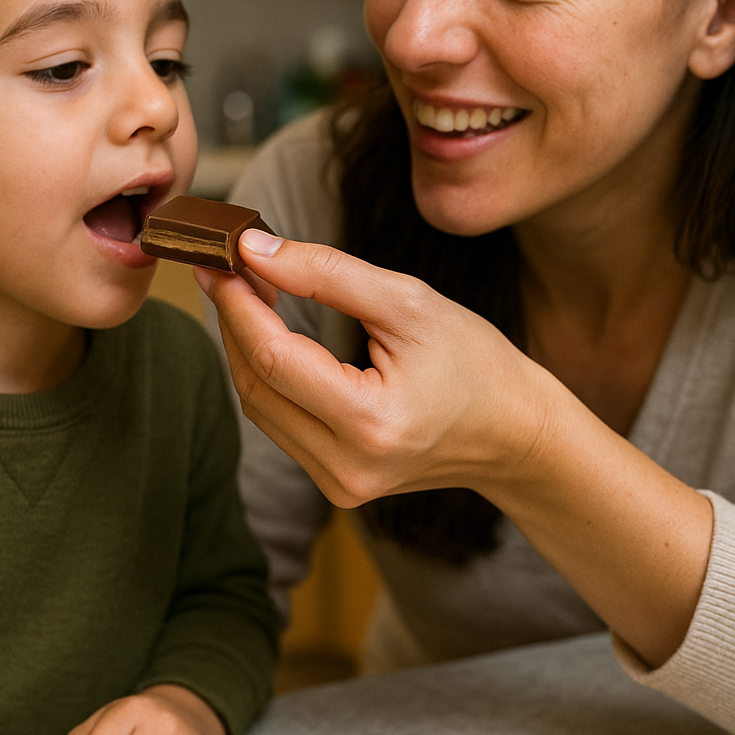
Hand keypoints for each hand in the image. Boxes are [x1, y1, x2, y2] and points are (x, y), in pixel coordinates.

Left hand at [195, 229, 549, 505]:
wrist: (514, 432)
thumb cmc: (474, 361)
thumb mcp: (408, 302)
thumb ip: (326, 273)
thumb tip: (253, 249)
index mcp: (371, 423)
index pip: (273, 358)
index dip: (238, 305)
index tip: (219, 259)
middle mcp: (347, 467)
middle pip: (255, 384)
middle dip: (235, 321)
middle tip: (229, 267)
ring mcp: (338, 485)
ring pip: (258, 407)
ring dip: (246, 348)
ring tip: (250, 292)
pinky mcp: (335, 485)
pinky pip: (279, 424)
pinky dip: (268, 376)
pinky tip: (272, 335)